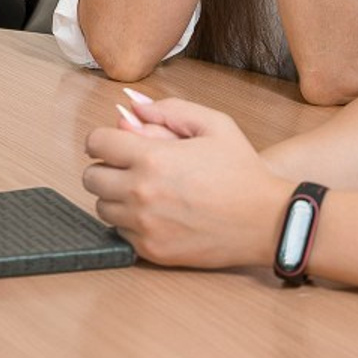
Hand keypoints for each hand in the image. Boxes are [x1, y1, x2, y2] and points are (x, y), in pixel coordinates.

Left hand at [83, 96, 291, 267]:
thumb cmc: (241, 170)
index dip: (103, 138)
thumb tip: (133, 105)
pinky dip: (128, 222)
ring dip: (115, 195)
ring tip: (143, 189)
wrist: (266, 221)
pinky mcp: (151, 252)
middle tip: (128, 165)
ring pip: (102, 207)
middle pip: (91, 176)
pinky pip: (119, 233)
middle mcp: (141, 193)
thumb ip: (168, 109)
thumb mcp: (213, 123)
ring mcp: (144, 226)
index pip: (96, 143)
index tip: (114, 142)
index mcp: (152, 158)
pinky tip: (154, 212)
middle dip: (105, 166)